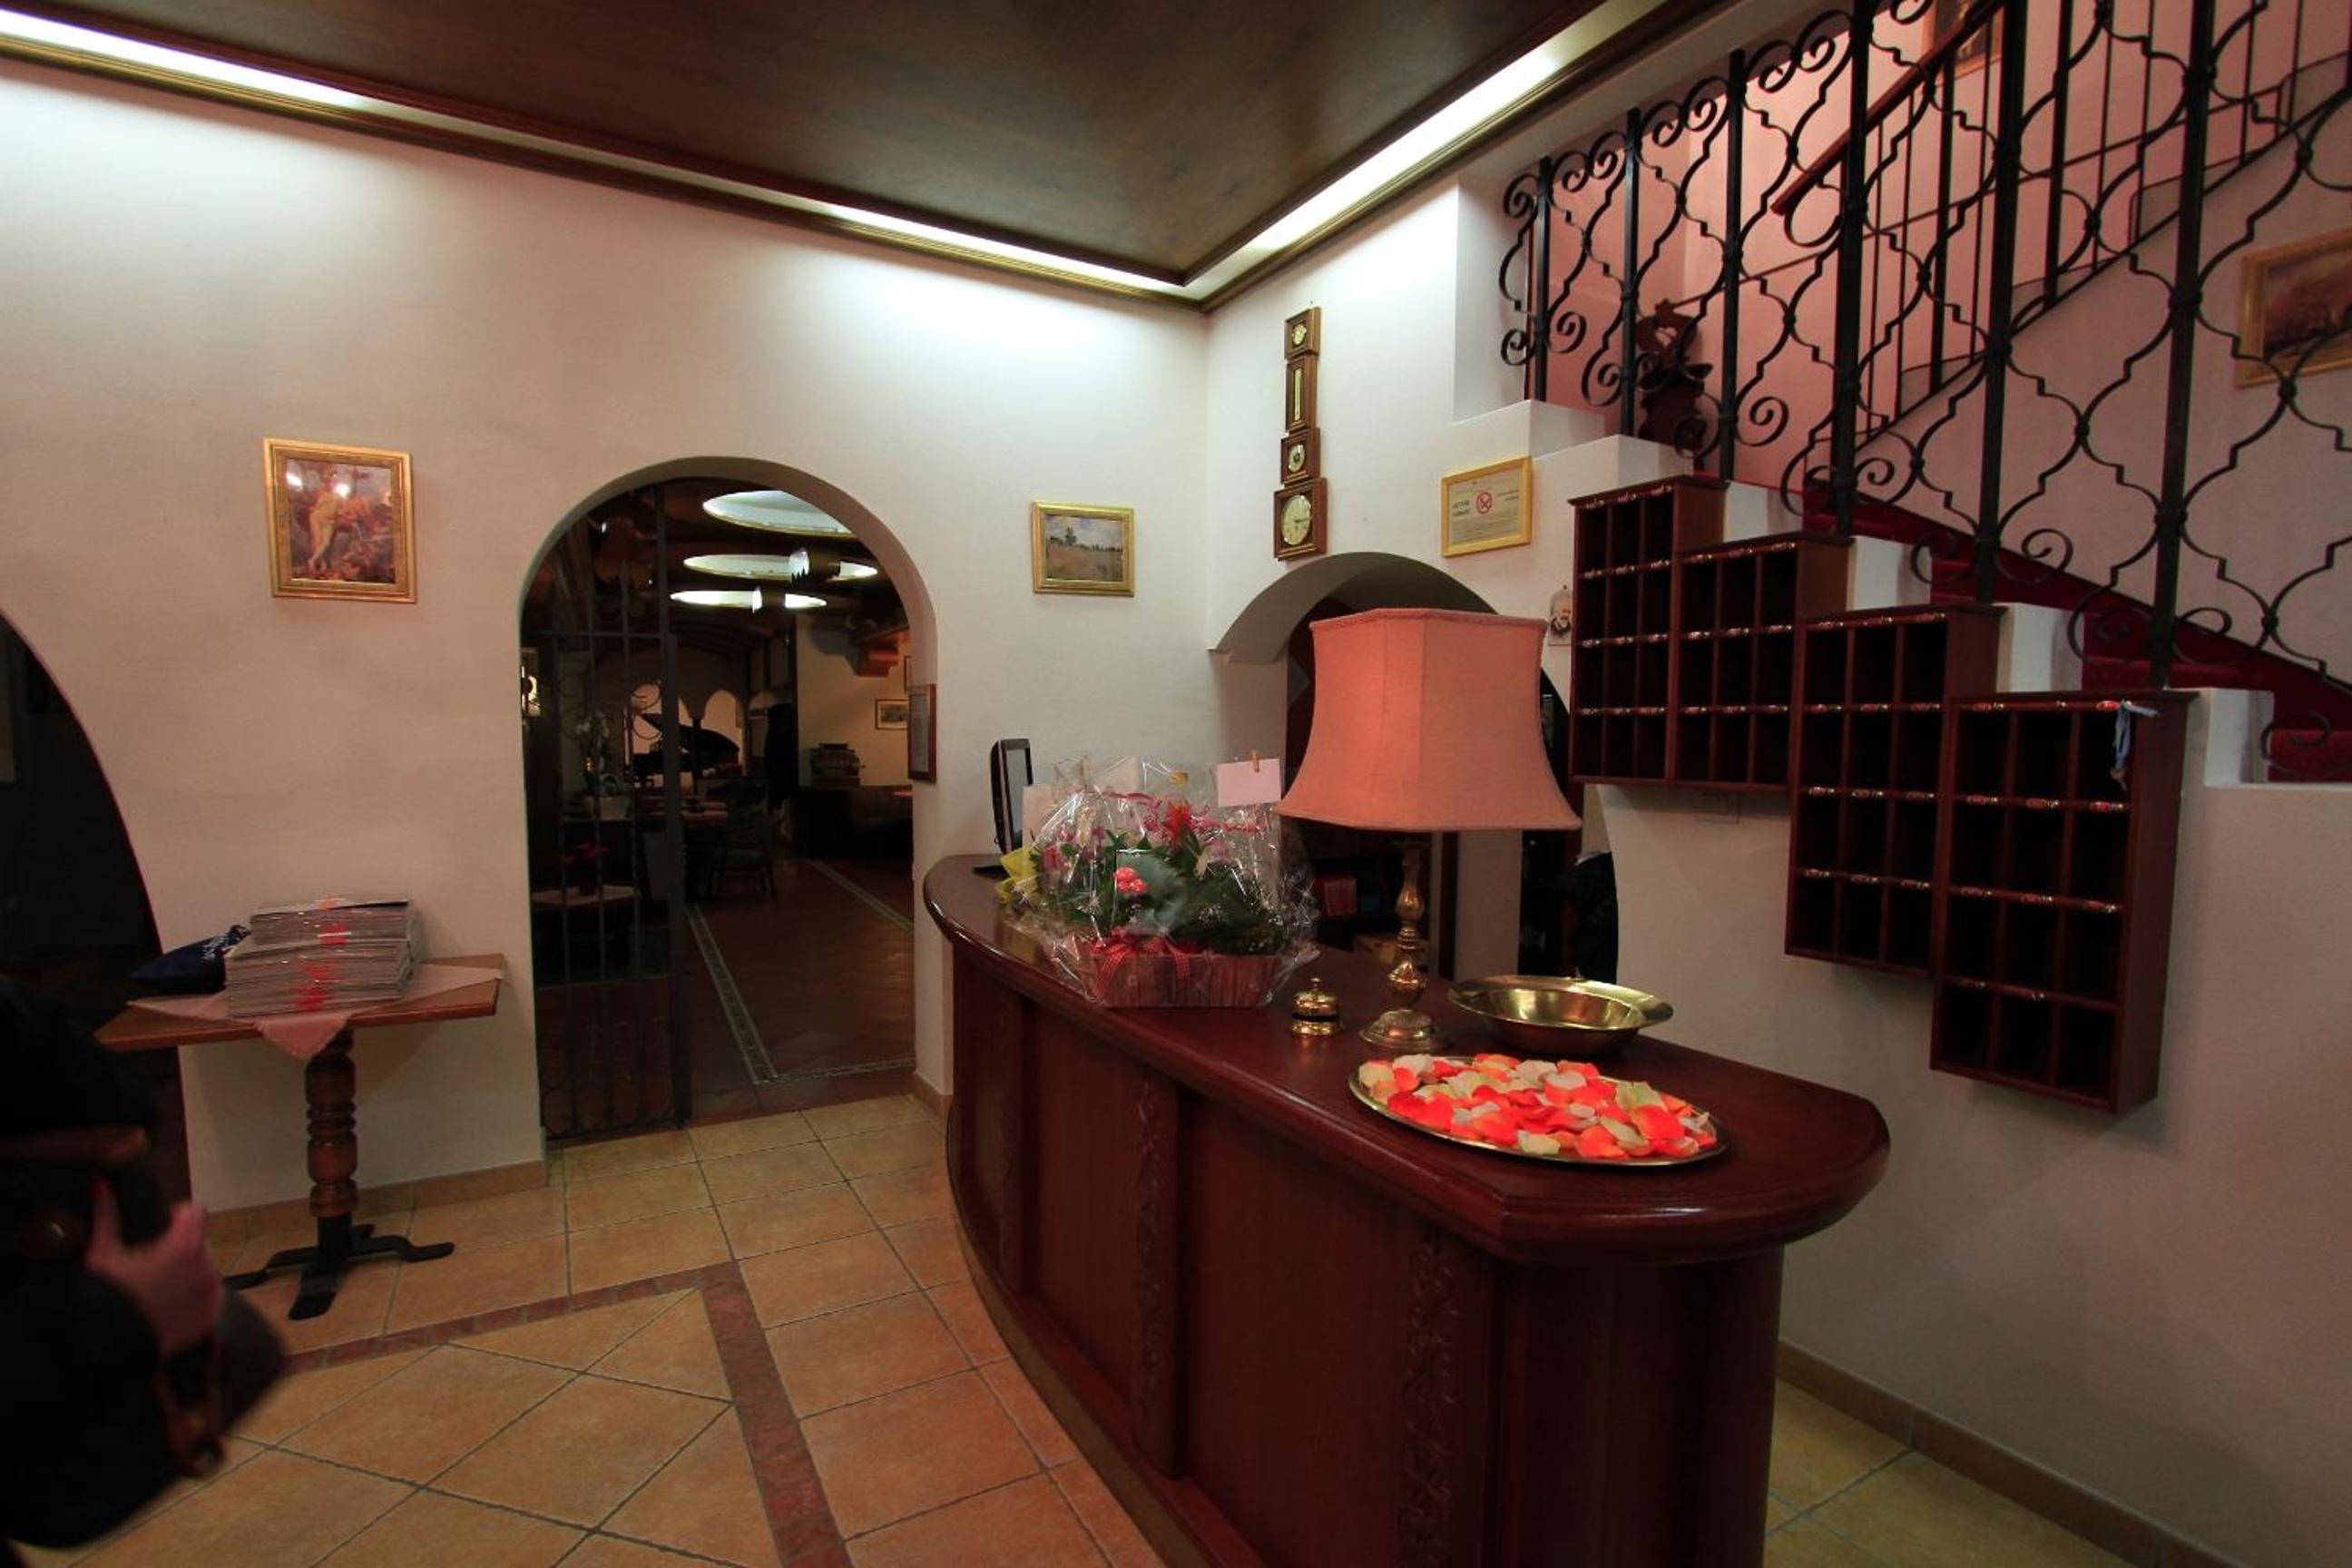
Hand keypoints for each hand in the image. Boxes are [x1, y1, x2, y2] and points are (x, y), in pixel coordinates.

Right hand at [85, 1188, 223, 1356]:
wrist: (105, 1345)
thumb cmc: (104, 1294)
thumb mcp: (103, 1253)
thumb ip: (107, 1216)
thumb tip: (101, 1186)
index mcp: (186, 1244)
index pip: (195, 1211)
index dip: (178, 1215)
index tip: (160, 1225)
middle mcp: (208, 1266)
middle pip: (200, 1243)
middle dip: (181, 1248)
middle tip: (152, 1263)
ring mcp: (212, 1293)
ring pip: (205, 1270)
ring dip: (188, 1273)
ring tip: (158, 1287)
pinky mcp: (211, 1317)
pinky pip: (207, 1297)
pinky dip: (192, 1298)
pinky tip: (168, 1307)